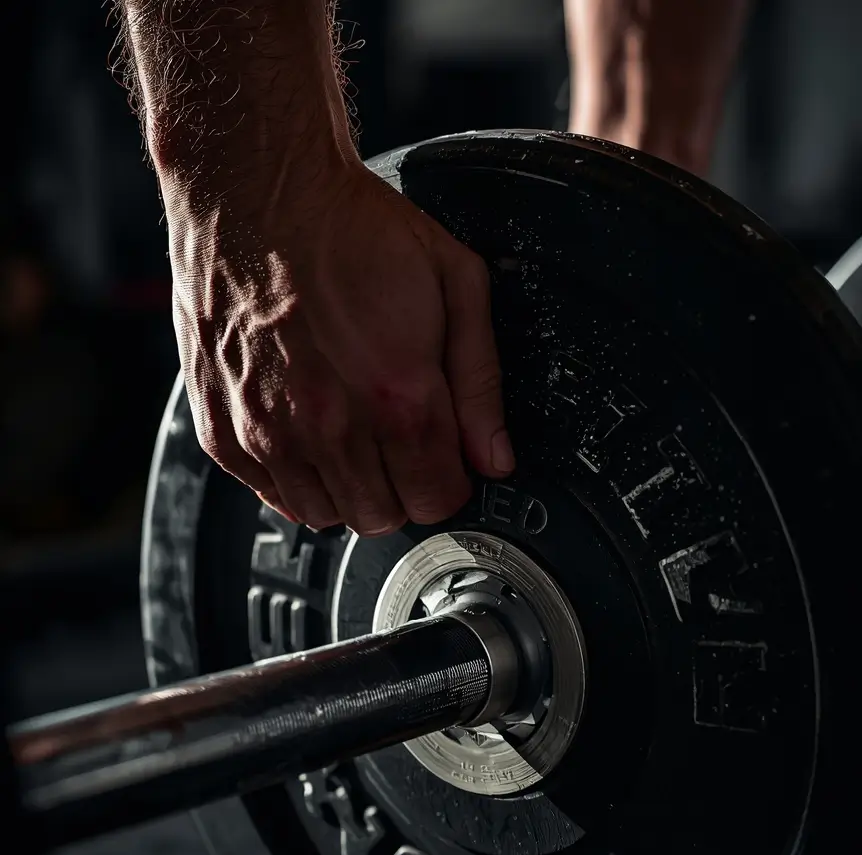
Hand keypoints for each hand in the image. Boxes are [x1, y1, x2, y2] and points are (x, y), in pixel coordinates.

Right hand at [166, 159, 514, 534]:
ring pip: (327, 515)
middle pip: (384, 516)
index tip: (444, 457)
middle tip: (400, 443)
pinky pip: (271, 495)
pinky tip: (308, 435)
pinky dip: (295, 479)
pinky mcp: (222, 427)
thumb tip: (495, 456)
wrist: (257, 187)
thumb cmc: (352, 227)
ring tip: (353, 437)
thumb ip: (480, 382)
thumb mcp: (455, 284)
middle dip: (404, 489)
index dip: (450, 482)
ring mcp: (268, 432)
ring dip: (350, 489)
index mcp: (398, 396)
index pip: (437, 499)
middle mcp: (330, 426)